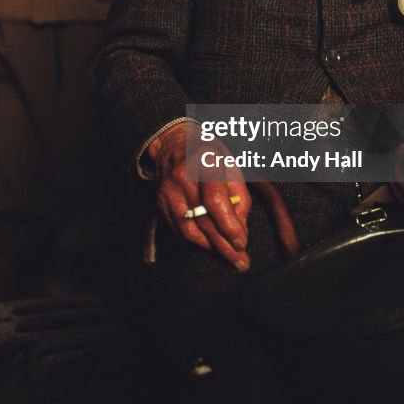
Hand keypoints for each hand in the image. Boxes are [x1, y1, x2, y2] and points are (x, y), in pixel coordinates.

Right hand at [148, 121, 252, 270]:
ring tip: (229, 258)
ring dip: (211, 249)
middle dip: (225, 246)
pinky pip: (178, 231)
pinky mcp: (160, 203)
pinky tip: (210, 247)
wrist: (173, 142)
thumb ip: (239, 193)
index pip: (215, 201)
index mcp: (204, 161)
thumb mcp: (230, 163)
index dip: (230, 226)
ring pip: (189, 230)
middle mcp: (183, 177)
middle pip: (204, 220)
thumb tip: (241, 225)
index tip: (242, 242)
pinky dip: (196, 243)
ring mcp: (168, 191)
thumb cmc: (207, 152)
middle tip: (241, 261)